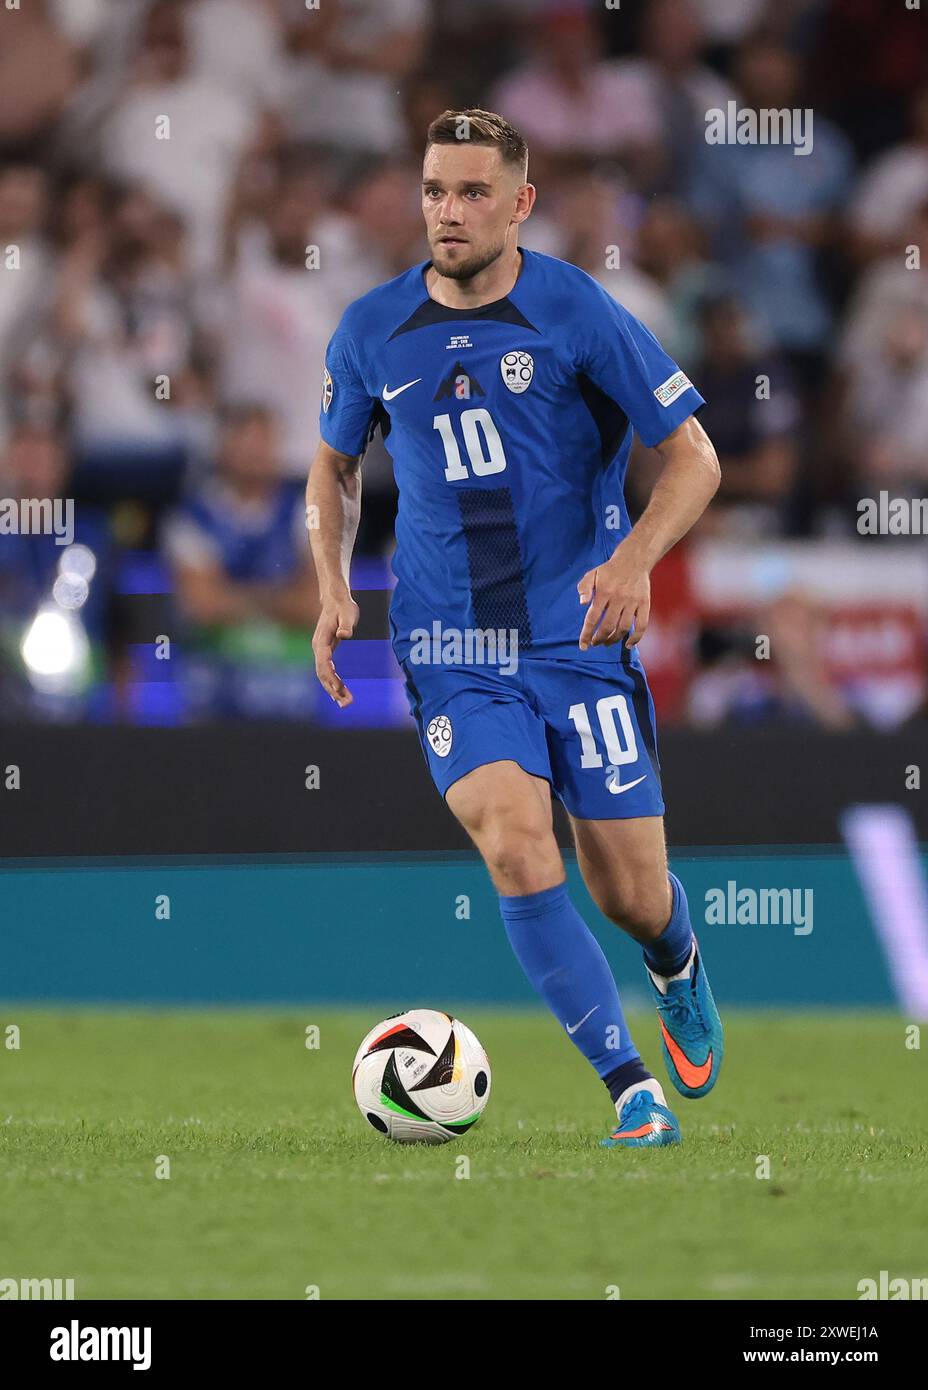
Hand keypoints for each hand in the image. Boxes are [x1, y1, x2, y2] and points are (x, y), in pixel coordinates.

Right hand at [312, 591, 358, 706]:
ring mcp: (320, 652)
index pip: (324, 663)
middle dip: (333, 690)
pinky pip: (326, 672)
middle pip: (322, 674)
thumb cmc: (343, 607)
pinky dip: (332, 684)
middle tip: (347, 703)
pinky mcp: (325, 653)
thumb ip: (346, 625)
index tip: (340, 689)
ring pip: (323, 676)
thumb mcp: (348, 613)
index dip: (331, 677)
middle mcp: (318, 648)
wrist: (335, 600)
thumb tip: (344, 635)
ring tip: (346, 704)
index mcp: (321, 641)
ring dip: (333, 691)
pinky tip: (340, 695)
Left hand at [577, 543, 650, 649]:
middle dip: (599, 639)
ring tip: (607, 643)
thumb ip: (584, 587)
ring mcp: (633, 602)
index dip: (587, 634)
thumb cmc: (610, 570)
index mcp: (604, 592)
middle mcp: (619, 598)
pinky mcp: (645, 603)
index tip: (583, 646)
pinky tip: (628, 644)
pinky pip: (642, 624)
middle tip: (595, 643)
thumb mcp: (592, 574)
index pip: (593, 618)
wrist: (634, 559)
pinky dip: (636, 637)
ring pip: (623, 628)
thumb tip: (583, 603)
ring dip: (614, 639)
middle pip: (608, 626)